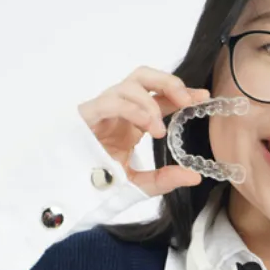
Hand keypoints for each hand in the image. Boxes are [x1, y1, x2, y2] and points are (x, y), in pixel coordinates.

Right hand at [78, 66, 208, 196]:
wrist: (64, 193)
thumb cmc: (96, 183)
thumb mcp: (137, 184)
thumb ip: (164, 180)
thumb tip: (195, 176)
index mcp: (132, 120)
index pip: (160, 96)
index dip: (183, 92)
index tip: (204, 97)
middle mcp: (120, 109)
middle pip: (144, 76)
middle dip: (169, 82)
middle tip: (187, 100)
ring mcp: (103, 109)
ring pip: (130, 84)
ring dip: (151, 102)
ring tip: (159, 130)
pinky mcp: (87, 115)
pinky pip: (112, 101)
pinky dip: (134, 109)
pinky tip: (148, 127)